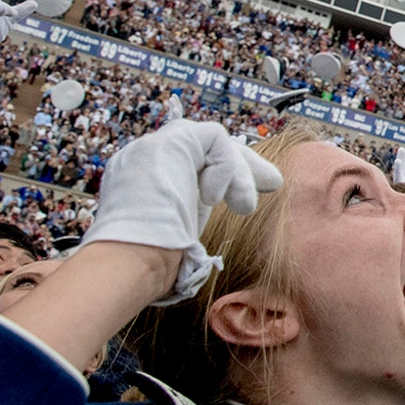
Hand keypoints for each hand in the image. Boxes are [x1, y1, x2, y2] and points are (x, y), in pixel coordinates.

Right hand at [79, 119, 281, 304]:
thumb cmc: (152, 268)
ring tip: (244, 207)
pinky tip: (215, 198)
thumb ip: (188, 228)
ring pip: (212, 141)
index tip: (248, 202)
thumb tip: (212, 246)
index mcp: (143, 184)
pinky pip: (214, 136)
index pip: (188, 165)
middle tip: (274, 184)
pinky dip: (226, 165)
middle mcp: (143, 160)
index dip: (223, 175)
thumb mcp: (176, 242)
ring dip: (238, 173)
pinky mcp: (166, 141)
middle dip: (242, 163)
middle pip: (202, 146)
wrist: (130, 261)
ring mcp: (151, 147)